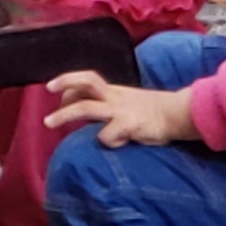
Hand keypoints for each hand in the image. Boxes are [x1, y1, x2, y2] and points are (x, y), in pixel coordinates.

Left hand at [45, 69, 198, 148]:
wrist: (177, 114)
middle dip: (65, 82)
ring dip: (64, 114)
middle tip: (47, 88)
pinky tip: (118, 144)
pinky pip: (107, 135)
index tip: (57, 96)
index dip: (69, 86)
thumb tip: (88, 113)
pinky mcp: (129, 124)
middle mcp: (114, 97)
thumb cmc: (151, 112)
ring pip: (86, 107)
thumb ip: (108, 105)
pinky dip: (107, 141)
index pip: (87, 81)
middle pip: (86, 81)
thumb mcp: (127, 102)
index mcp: (114, 91)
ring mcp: (121, 110)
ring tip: (49, 123)